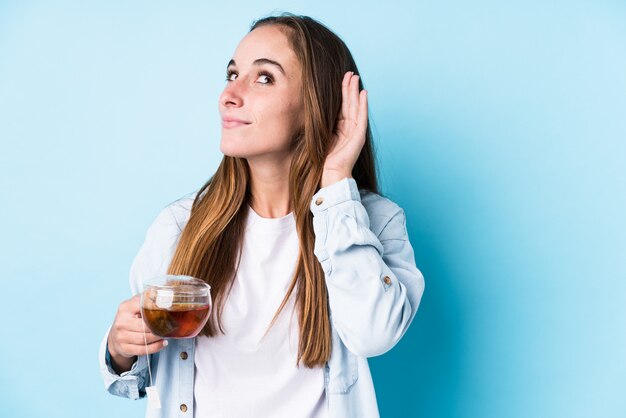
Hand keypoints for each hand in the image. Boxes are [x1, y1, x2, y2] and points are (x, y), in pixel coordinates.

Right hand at [107, 294, 166, 373]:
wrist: (115, 336)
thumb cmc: (129, 319)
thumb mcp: (134, 305)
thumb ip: (147, 300)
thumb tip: (164, 295)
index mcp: (125, 308)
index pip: (143, 307)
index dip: (156, 310)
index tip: (167, 312)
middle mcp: (121, 322)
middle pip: (145, 326)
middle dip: (159, 328)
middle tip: (169, 326)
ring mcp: (121, 336)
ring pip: (145, 339)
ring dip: (158, 338)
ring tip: (166, 335)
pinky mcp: (124, 348)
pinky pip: (142, 350)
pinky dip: (155, 347)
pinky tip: (162, 343)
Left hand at [321, 71, 367, 187]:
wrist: (330, 175)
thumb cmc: (321, 161)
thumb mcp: (317, 137)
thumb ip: (317, 126)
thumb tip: (305, 113)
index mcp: (339, 129)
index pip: (341, 107)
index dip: (341, 93)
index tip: (339, 78)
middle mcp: (349, 129)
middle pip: (349, 103)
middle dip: (349, 87)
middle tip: (349, 73)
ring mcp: (356, 132)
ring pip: (356, 106)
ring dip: (355, 91)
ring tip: (355, 77)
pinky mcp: (359, 136)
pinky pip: (362, 116)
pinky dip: (363, 104)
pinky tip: (363, 92)